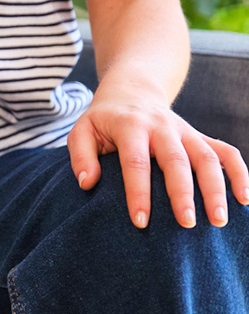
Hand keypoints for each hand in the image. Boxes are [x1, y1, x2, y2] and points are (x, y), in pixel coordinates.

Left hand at [68, 83, 248, 228]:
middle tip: (187, 223)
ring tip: (219, 220)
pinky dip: (239, 173)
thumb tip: (87, 184)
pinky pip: (226, 152)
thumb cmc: (103, 119)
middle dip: (183, 193)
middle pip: (176, 160)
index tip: (140, 221)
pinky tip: (245, 199)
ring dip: (216, 188)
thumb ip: (80, 155)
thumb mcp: (82, 130)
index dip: (139, 192)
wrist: (132, 90)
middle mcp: (162, 127)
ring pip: (206, 157)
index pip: (135, 162)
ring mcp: (185, 131)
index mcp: (130, 126)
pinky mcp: (200, 136)